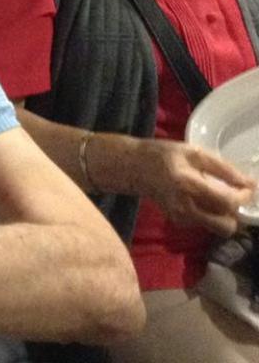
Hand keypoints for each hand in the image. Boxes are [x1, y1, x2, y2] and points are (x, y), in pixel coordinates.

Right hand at [135, 139, 254, 236]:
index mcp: (188, 184)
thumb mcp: (193, 152)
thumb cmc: (163, 154)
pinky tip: (201, 198)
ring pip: (218, 227)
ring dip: (224, 214)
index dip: (244, 197)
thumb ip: (223, 168)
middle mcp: (185, 206)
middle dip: (235, 212)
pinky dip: (210, 214)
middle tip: (232, 195)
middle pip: (226, 226)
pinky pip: (205, 224)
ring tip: (216, 196)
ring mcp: (180, 218)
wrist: (133, 167)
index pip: (227, 202)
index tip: (248, 187)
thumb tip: (250, 184)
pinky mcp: (178, 222)